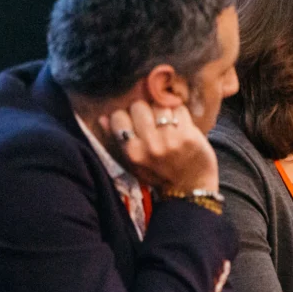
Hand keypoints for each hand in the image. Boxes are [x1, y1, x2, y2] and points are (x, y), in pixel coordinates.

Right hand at [100, 101, 218, 191]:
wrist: (190, 186)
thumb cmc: (159, 174)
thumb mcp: (133, 163)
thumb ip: (117, 141)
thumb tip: (102, 118)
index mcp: (132, 152)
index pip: (118, 116)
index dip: (126, 116)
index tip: (134, 122)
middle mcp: (150, 144)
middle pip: (139, 106)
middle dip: (144, 110)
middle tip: (152, 120)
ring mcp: (170, 139)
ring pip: (159, 105)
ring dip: (163, 110)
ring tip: (167, 123)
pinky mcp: (189, 135)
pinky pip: (179, 109)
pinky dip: (180, 113)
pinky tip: (181, 124)